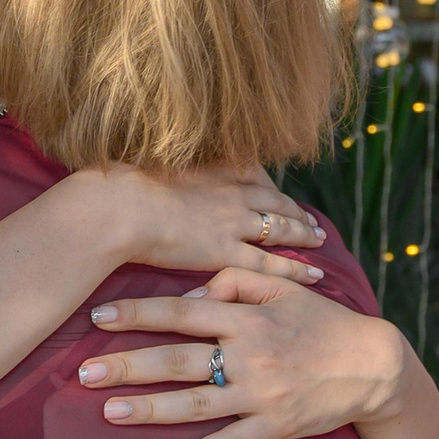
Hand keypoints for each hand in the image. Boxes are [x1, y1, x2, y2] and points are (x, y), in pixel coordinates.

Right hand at [69, 165, 328, 284]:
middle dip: (294, 209)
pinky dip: (296, 268)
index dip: (269, 184)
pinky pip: (271, 262)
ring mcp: (232, 221)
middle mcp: (230, 191)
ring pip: (279, 228)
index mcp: (211, 167)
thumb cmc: (121, 186)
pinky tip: (316, 273)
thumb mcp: (147, 165)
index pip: (252, 173)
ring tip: (319, 238)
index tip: (278, 190)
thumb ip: (163, 170)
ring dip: (303, 233)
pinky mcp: (227, 251)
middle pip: (273, 199)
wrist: (118, 207)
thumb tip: (152, 170)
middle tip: (311, 219)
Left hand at [75, 267, 414, 438]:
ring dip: (149, 409)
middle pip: (178, 361)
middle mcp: (250, 356)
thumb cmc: (323, 323)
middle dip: (128, 366)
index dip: (139, 314)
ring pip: (195, 404)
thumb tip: (197, 287)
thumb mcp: (286, 289)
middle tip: (84, 373)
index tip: (99, 317)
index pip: (183, 312)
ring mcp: (261, 395)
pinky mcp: (276, 427)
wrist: (373, 366)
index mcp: (249, 318)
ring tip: (109, 413)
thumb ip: (240, 280)